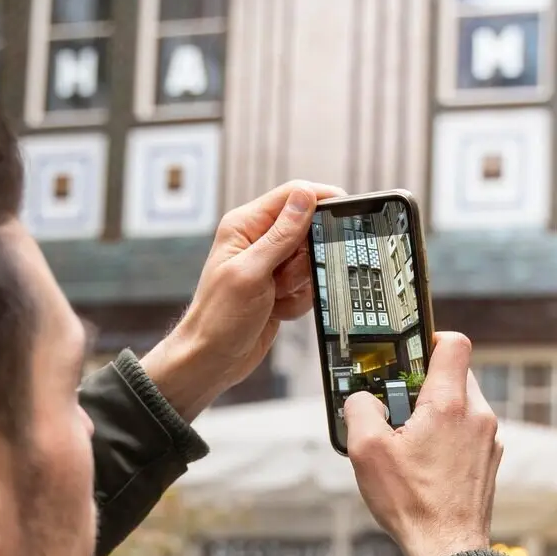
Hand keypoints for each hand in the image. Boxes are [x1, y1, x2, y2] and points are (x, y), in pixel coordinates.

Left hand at [141, 180, 344, 420]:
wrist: (212, 360)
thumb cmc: (219, 318)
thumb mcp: (252, 272)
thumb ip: (281, 234)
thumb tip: (306, 196)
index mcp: (245, 225)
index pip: (292, 195)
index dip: (319, 199)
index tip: (343, 207)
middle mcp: (258, 240)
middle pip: (307, 230)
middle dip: (305, 258)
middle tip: (284, 276)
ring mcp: (270, 265)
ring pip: (310, 261)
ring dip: (299, 283)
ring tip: (274, 296)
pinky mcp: (279, 287)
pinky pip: (307, 285)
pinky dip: (297, 301)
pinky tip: (276, 310)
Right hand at [344, 333, 502, 555]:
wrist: (448, 549)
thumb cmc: (411, 503)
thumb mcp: (366, 451)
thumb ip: (360, 410)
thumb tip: (363, 399)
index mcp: (450, 404)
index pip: (453, 343)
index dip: (429, 338)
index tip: (408, 353)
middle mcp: (477, 416)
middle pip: (456, 374)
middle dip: (425, 382)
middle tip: (397, 404)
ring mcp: (488, 439)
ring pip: (462, 404)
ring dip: (436, 411)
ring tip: (408, 439)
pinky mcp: (489, 461)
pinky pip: (468, 431)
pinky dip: (447, 435)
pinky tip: (424, 462)